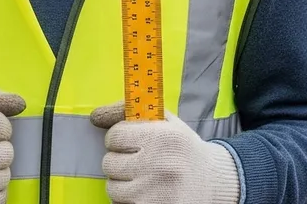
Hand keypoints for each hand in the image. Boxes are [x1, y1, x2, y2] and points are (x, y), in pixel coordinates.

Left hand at [90, 102, 239, 203]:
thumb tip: (94, 116)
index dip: (117, 137)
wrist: (212, 182)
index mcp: (163, 137)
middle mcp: (159, 166)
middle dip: (117, 159)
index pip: (115, 135)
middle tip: (133, 158)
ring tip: (138, 175)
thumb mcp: (163, 120)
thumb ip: (128, 111)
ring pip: (112, 187)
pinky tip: (142, 190)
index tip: (126, 139)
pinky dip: (126, 198)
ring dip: (120, 180)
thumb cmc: (182, 146)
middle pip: (109, 162)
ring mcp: (156, 194)